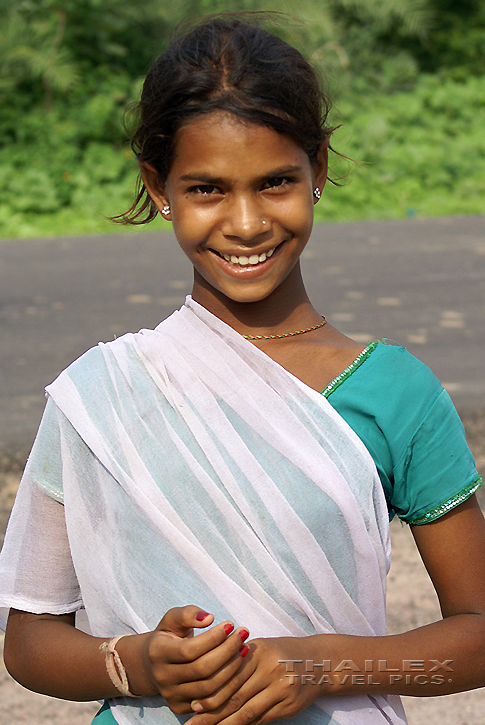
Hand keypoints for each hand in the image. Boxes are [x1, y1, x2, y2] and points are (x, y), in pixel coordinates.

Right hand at [121, 605, 249, 712]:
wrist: (151, 664)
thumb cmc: (169, 635)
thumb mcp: (173, 618)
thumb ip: (188, 614)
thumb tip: (209, 618)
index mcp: (158, 652)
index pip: (190, 649)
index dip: (213, 638)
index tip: (230, 624)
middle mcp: (162, 677)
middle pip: (202, 670)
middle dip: (227, 651)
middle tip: (243, 635)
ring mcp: (171, 696)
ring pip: (209, 689)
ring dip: (232, 669)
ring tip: (244, 649)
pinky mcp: (180, 708)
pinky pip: (211, 703)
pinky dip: (229, 686)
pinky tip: (239, 668)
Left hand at [186, 636, 320, 724]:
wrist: (317, 662)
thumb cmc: (282, 653)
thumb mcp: (261, 647)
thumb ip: (239, 660)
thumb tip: (208, 678)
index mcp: (259, 651)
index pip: (229, 674)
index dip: (210, 690)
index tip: (192, 703)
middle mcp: (270, 669)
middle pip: (235, 694)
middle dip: (212, 711)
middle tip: (193, 722)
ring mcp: (281, 689)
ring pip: (247, 711)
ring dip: (224, 723)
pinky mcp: (288, 706)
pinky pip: (261, 719)